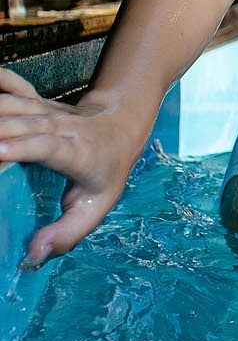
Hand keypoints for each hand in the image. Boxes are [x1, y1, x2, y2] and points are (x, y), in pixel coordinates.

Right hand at [0, 68, 143, 266]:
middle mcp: (61, 127)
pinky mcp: (37, 101)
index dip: (22, 147)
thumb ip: (66, 235)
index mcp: (77, 152)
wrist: (120, 127)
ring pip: (13, 104)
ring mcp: (48, 111)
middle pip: (22, 124)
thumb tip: (33, 255)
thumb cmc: (106, 172)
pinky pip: (14, 85)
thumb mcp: (96, 208)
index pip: (47, 146)